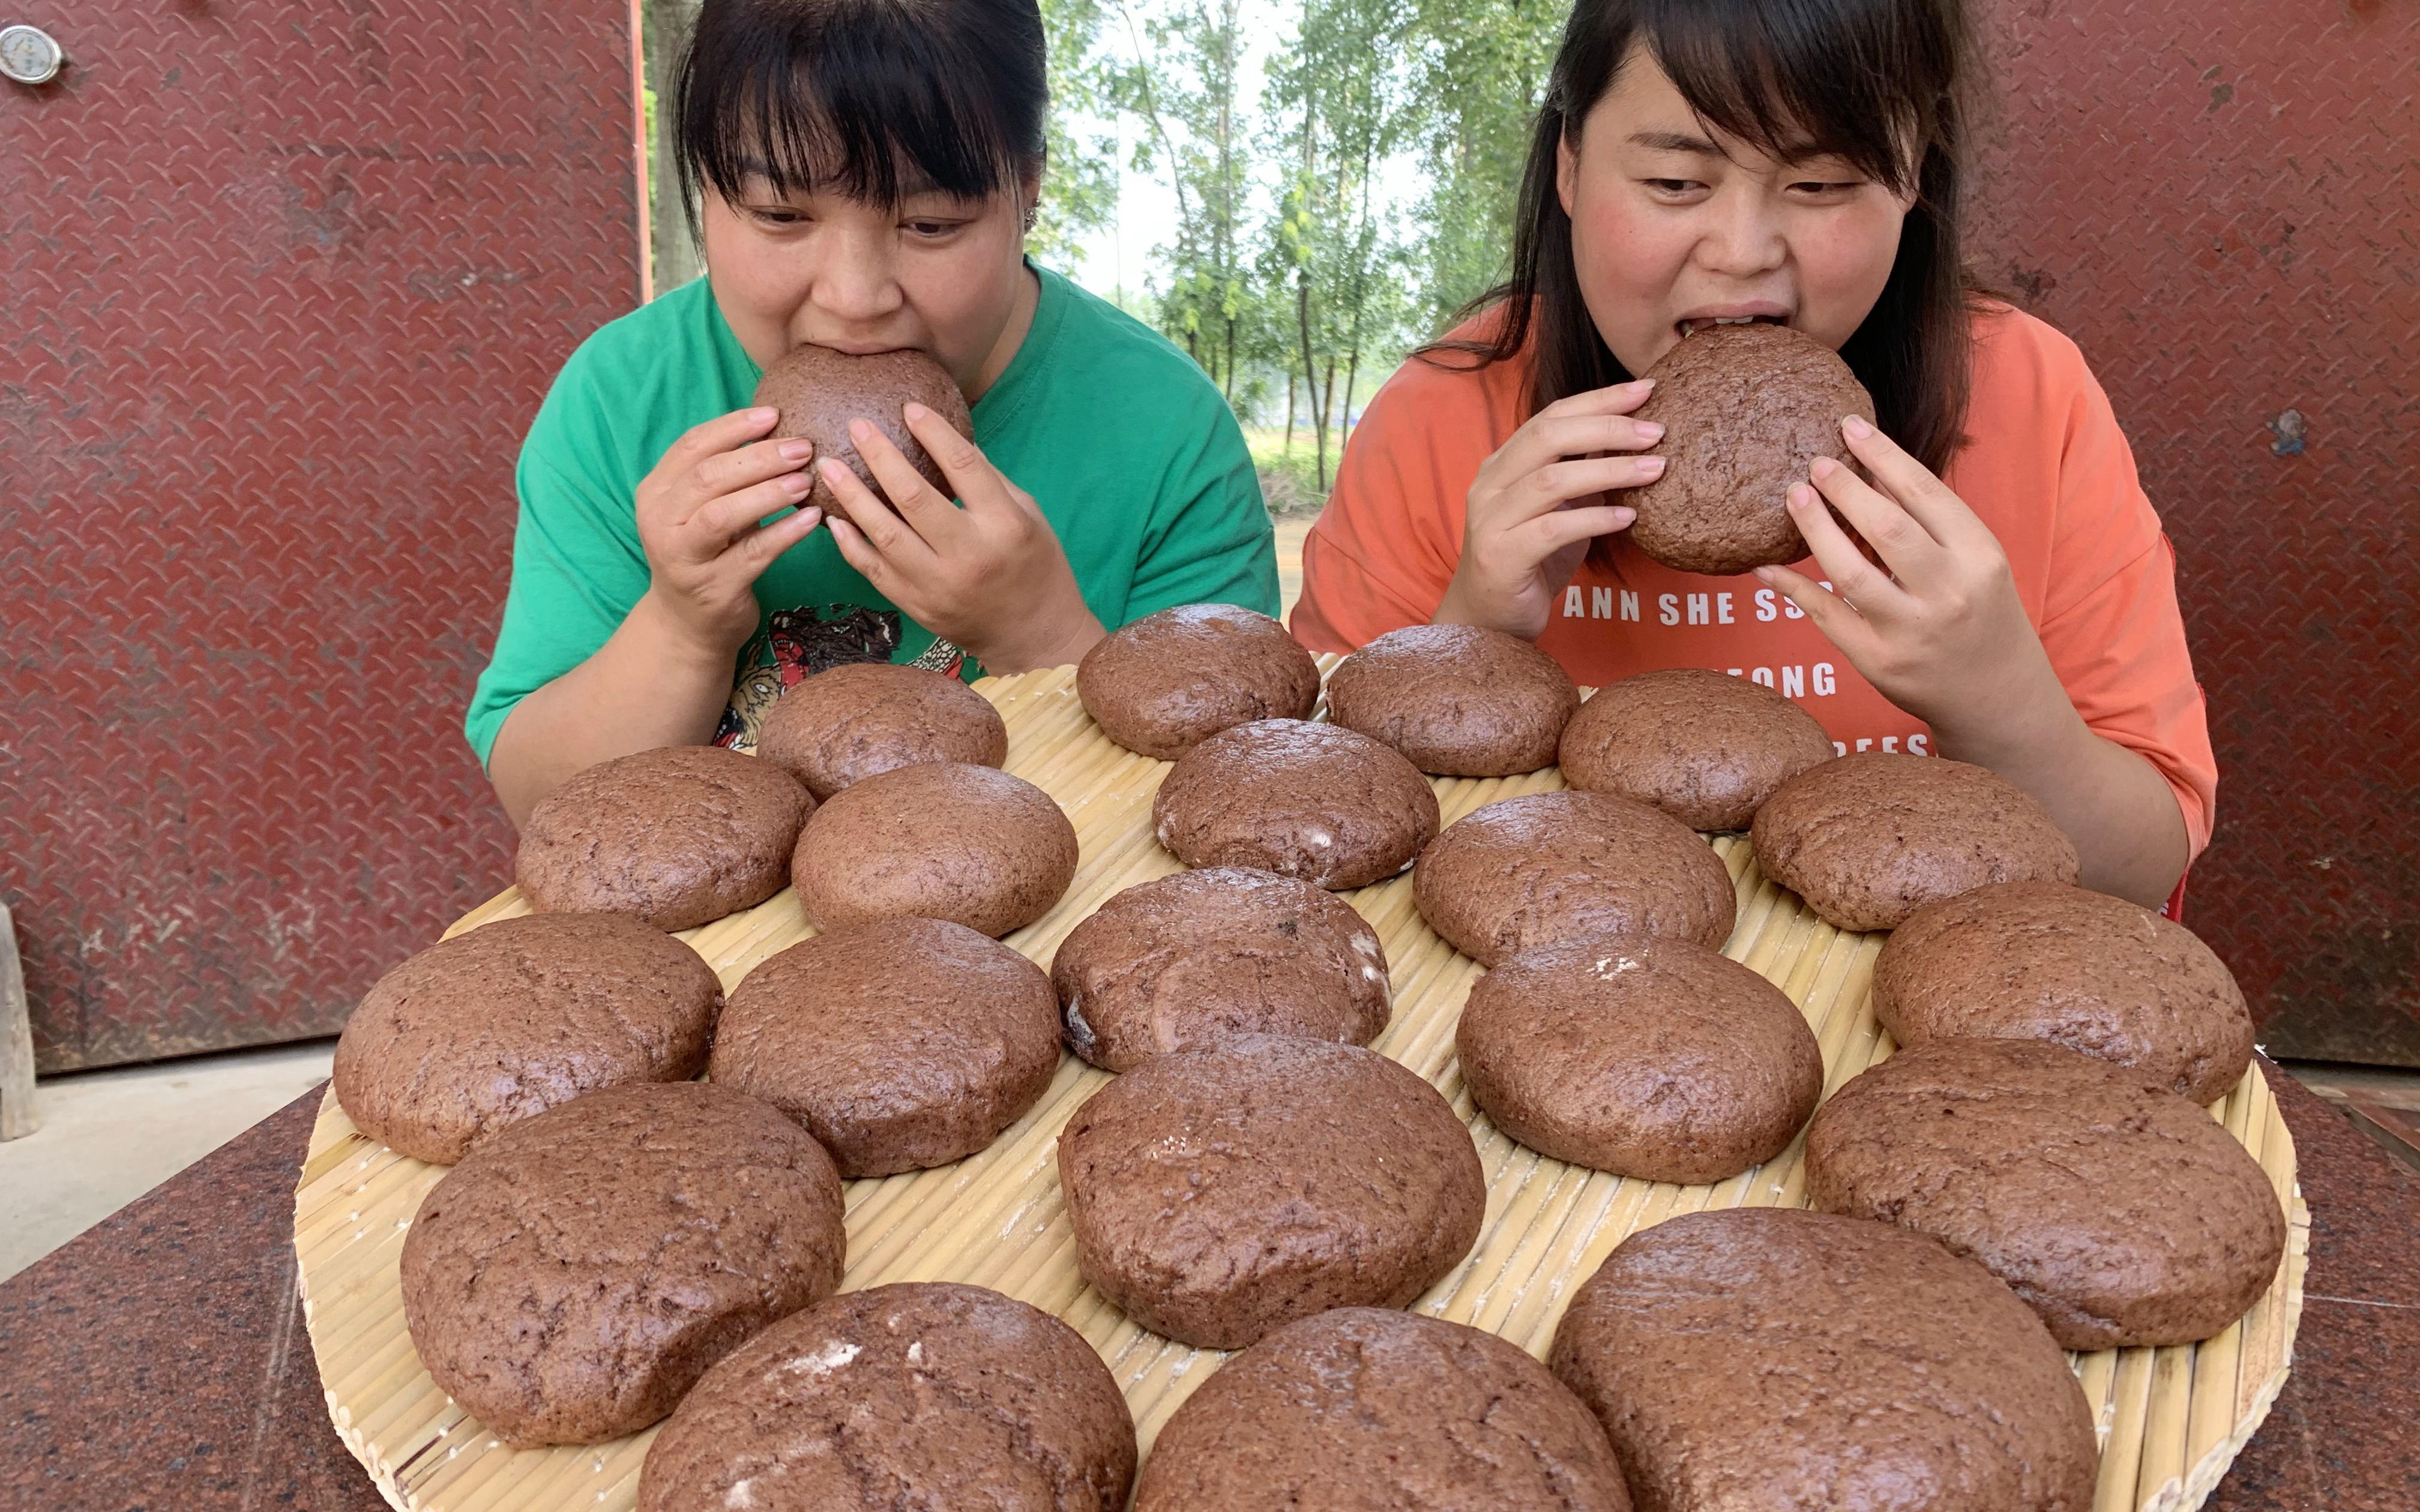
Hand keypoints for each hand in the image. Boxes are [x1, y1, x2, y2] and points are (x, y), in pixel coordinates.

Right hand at [633, 406, 825, 654]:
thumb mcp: (701, 509)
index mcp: (657, 492)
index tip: (775, 415)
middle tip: (803, 447)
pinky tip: (813, 519)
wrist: (688, 623)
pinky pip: (753, 554)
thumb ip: (724, 473)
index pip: (692, 446)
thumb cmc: (706, 553)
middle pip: (709, 477)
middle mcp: (662, 522)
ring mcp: (685, 558)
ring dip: (770, 493)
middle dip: (759, 457)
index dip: (734, 427)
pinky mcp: (714, 588)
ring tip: (807, 480)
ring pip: (724, 515)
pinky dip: (785, 533)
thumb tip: (777, 427)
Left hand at [819, 404, 1105, 672]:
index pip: (963, 466)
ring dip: (851, 495)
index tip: (909, 408)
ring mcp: (939, 584)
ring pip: (883, 533)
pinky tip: (832, 518)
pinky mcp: (917, 606)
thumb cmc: (1036, 567)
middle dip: (879, 455)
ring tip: (828, 467)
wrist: (1034, 637)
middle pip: (912, 496)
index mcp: (1004, 524)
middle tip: (856, 425)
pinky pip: (873, 570)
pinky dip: (849, 543)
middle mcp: (969, 554)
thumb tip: (947, 439)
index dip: (933, 433)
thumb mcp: (1029, 515)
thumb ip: (989, 480)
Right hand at [1432, 378, 1663, 639]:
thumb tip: (1631, 438)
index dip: (1599, 399)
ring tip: (1655, 470)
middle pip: (1549, 436)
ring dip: (1610, 470)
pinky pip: (1553, 529)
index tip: (1647, 390)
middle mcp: (1490, 485)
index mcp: (1502, 465)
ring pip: (1552, 479)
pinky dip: (1595, 519)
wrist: (1487, 622)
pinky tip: (1628, 518)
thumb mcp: (1557, 509)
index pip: (1551, 415)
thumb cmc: (1529, 562)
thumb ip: (1579, 474)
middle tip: (1657, 431)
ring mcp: (1490, 520)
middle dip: (1608, 427)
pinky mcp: (1500, 557)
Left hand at [1754, 415, 2068, 743]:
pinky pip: (1826, 616)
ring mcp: (1912, 631)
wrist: (1998, 693)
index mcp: (1980, 555)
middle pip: (1885, 527)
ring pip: (1849, 572)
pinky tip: (1767, 567)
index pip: (1924, 492)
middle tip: (1814, 464)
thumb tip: (1872, 466)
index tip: (1849, 427)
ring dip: (1815, 528)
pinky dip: (1792, 588)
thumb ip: (1931, 520)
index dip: (1882, 455)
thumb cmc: (1980, 612)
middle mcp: (1949, 591)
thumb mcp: (1976, 562)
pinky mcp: (1880, 662)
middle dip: (1844, 488)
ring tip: (1794, 497)